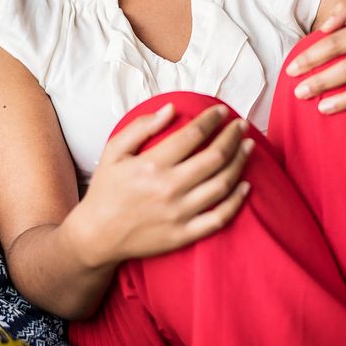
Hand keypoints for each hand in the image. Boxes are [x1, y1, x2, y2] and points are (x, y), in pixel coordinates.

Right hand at [67, 102, 253, 267]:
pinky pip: (219, 217)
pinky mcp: (185, 234)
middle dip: (233, 136)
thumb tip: (171, 109)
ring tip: (248, 147)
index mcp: (152, 164)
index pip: (193, 135)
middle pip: (215, 157)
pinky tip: (246, 185)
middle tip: (242, 125)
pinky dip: (237, 201)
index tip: (221, 112)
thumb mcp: (113, 152)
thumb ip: (141, 127)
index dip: (212, 120)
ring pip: (222, 184)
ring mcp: (179, 213)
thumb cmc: (106, 190)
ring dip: (240, 162)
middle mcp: (169, 188)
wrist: (97, 236)